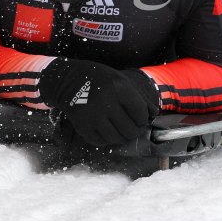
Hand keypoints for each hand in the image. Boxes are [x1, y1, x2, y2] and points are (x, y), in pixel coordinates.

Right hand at [38, 59, 159, 146]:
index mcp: (118, 86)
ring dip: (121, 137)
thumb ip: (138, 96)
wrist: (67, 80)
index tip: (139, 119)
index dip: (142, 119)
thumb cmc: (99, 79)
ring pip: (116, 138)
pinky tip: (106, 131)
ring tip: (120, 131)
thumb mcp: (120, 79)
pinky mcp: (82, 125)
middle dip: (134, 131)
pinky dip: (106, 140)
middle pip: (129, 128)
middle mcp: (106, 101)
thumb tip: (154, 113)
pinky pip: (100, 142)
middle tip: (131, 128)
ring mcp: (93, 115)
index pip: (139, 112)